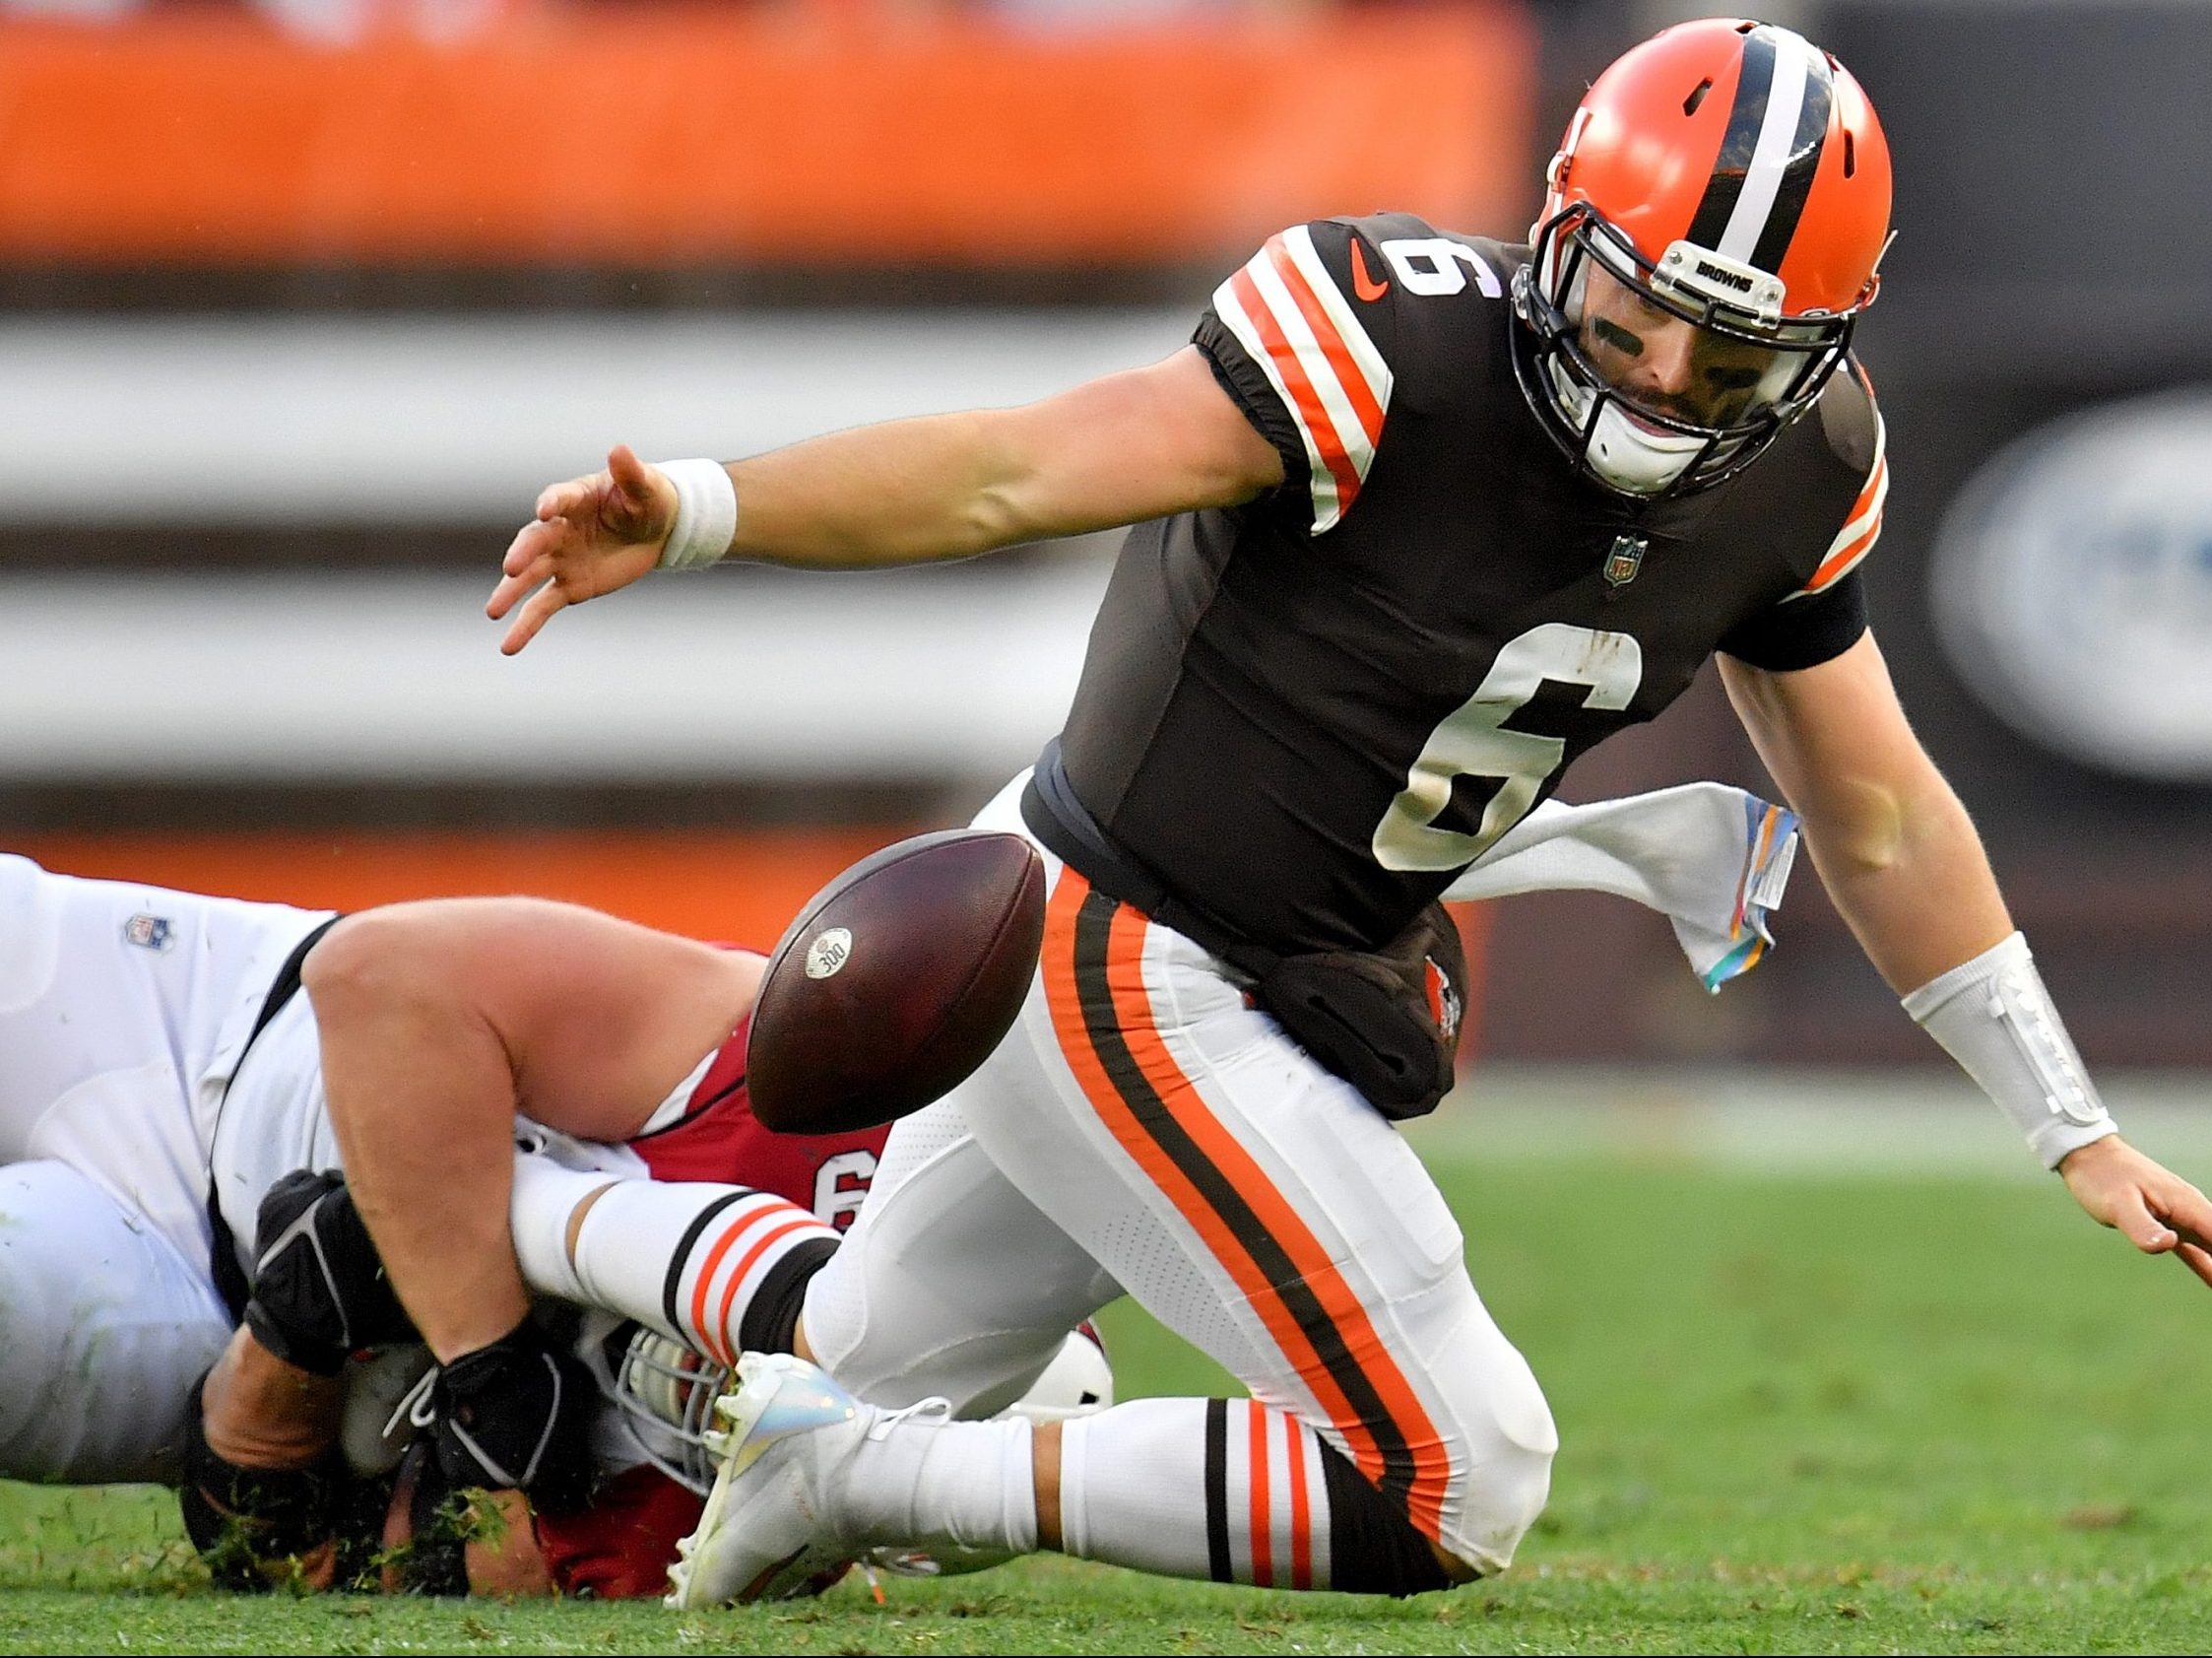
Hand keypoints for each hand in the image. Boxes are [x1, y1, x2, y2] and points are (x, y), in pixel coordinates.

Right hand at [487, 445, 675, 654]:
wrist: (656, 529)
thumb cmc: (647, 500)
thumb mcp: (645, 488)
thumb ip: (630, 473)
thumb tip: (619, 449)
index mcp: (574, 499)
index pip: (557, 499)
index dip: (552, 503)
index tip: (545, 510)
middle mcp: (558, 529)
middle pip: (535, 541)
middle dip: (523, 553)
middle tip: (511, 567)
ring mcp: (560, 559)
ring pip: (529, 577)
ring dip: (510, 593)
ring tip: (492, 611)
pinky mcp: (569, 586)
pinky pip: (542, 608)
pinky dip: (525, 626)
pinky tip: (509, 646)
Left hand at [2058, 1135, 2211, 1287]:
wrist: (2088, 1155)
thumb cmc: (2101, 1177)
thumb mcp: (2117, 1203)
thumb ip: (2142, 1226)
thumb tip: (2168, 1245)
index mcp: (2188, 1205)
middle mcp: (2192, 1211)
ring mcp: (2182, 1217)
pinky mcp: (2168, 1224)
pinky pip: (2196, 1249)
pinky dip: (2208, 1265)